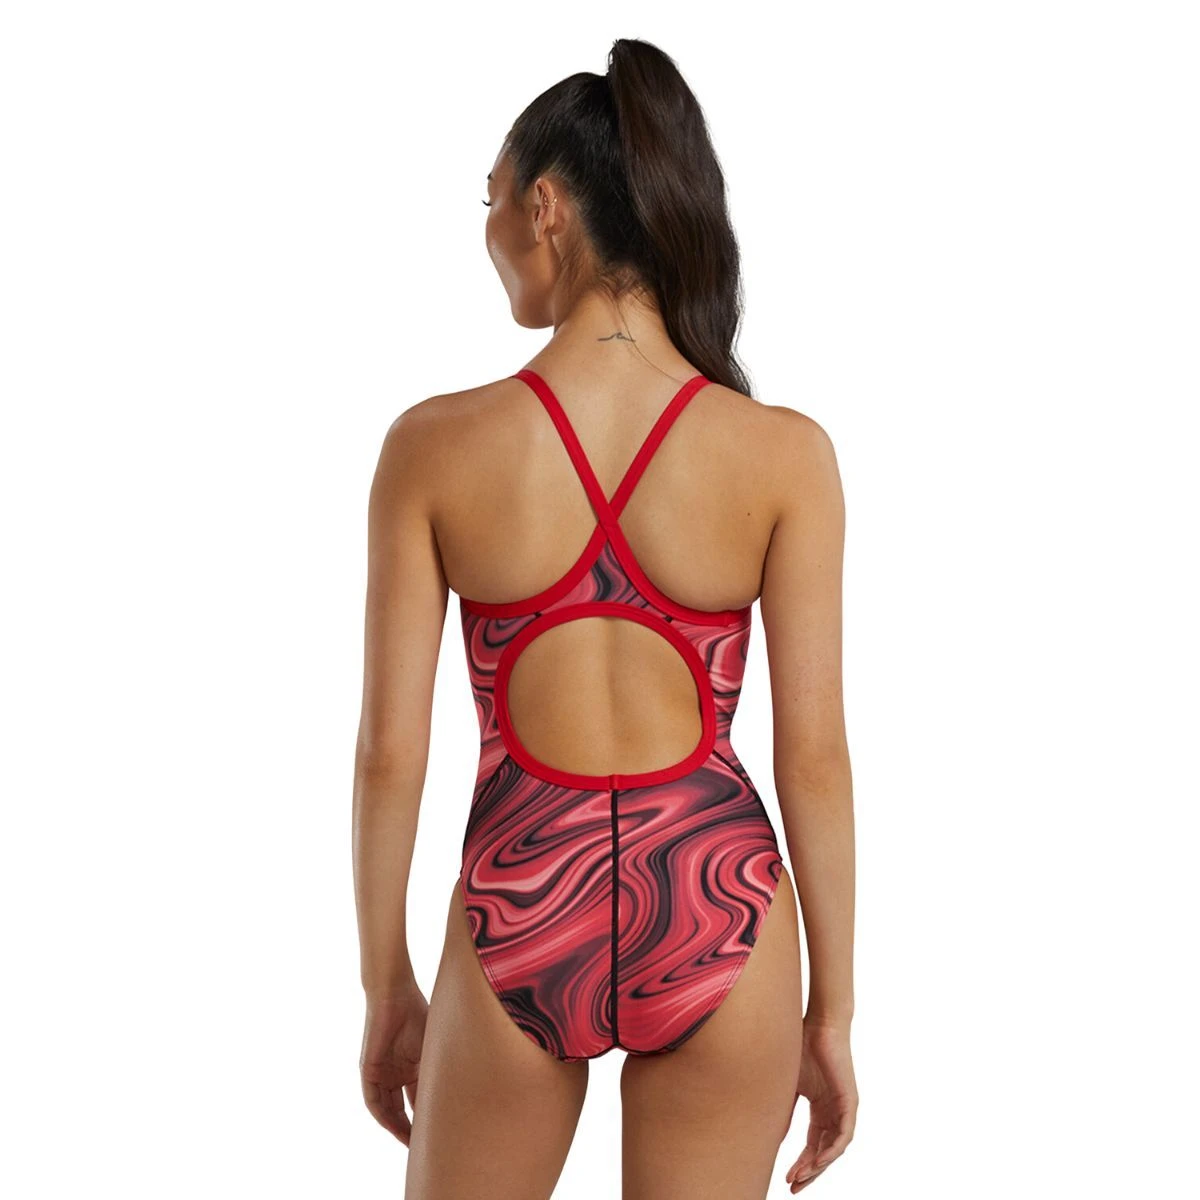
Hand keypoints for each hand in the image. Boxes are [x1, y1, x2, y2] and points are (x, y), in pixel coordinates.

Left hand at [359, 980, 427, 1144]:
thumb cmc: (417, 1012)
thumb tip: (463, 1088)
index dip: (427, 1117)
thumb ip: (440, 1066)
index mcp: (412, 1067)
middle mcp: (396, 1073)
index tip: (439, 1133)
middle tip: (423, 1146)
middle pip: (402, 1109)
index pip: (418, 1100)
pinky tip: (393, 1125)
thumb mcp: (432, 1045)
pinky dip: (383, 1115)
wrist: (395, 993)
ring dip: (397, 1127)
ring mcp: (381, 1073)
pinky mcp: (369, 1070)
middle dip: (411, 1129)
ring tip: (410, 1142)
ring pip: (387, 1108)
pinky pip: (373, 1100)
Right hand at [785, 1021, 857, 1192]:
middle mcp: (833, 1111)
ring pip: (835, 1147)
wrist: (819, 1024)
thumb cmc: (801, 1045)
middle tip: (794, 1187)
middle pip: (823, 1151)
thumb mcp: (788, 1083)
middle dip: (809, 1171)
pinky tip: (819, 1161)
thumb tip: (770, 1134)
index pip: (812, 1144)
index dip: (800, 1162)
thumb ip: (783, 1108)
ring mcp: (844, 1107)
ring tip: (802, 1178)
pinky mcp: (850, 1101)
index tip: (786, 1178)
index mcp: (820, 1107)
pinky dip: (832, 1150)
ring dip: (819, 1165)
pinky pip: (845, 1134)